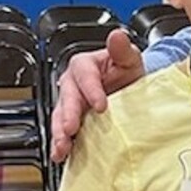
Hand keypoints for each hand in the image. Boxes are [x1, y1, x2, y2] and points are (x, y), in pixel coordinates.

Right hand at [49, 28, 145, 161]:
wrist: (130, 91)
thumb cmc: (127, 73)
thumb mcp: (130, 59)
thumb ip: (123, 50)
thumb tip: (118, 36)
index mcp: (85, 65)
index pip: (84, 75)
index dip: (91, 90)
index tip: (101, 105)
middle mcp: (73, 84)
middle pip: (67, 98)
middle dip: (68, 114)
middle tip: (71, 128)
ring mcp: (70, 104)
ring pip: (60, 116)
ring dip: (60, 132)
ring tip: (63, 146)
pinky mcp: (71, 121)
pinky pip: (62, 132)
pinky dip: (60, 144)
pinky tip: (60, 154)